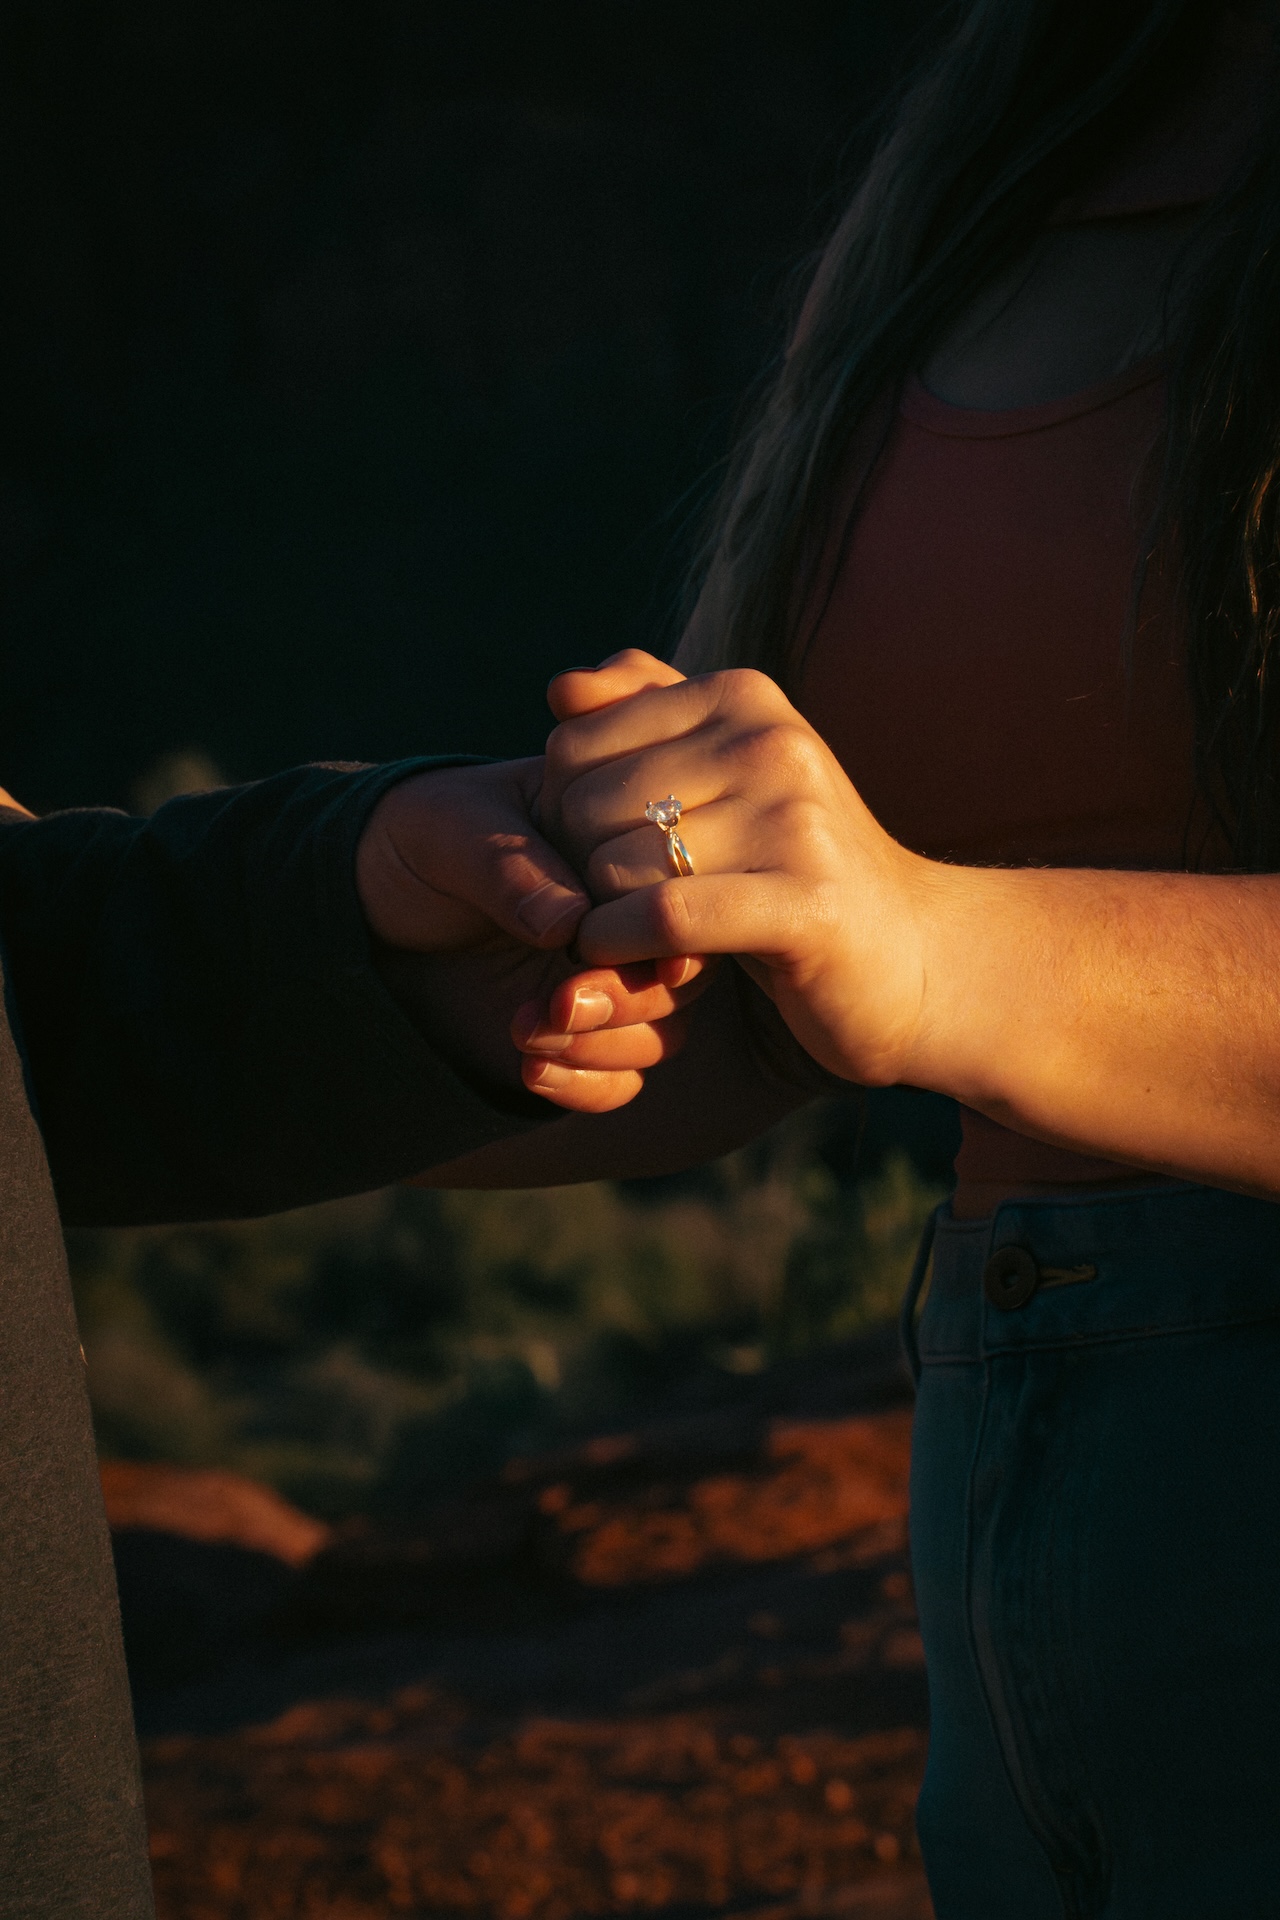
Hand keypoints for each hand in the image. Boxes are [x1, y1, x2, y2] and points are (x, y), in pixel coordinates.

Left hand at [356, 754, 709, 1111]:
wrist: (366, 898)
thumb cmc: (420, 836)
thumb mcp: (452, 829)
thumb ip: (509, 866)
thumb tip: (570, 920)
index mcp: (624, 847)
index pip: (683, 890)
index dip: (670, 930)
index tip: (633, 956)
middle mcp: (631, 920)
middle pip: (685, 973)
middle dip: (632, 999)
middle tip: (562, 1001)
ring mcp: (611, 981)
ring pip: (664, 1033)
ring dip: (605, 1045)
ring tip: (526, 1032)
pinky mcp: (582, 1038)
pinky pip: (620, 1082)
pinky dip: (589, 1088)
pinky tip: (531, 1071)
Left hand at [538, 652, 933, 1086]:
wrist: (912, 956)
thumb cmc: (792, 868)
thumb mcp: (725, 775)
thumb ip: (646, 715)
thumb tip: (562, 688)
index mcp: (743, 696)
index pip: (573, 745)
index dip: (556, 815)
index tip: (587, 858)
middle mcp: (772, 740)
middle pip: (586, 807)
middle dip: (573, 872)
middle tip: (601, 909)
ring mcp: (795, 819)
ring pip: (616, 865)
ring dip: (596, 919)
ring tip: (619, 937)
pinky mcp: (806, 902)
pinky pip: (663, 917)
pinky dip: (618, 944)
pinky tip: (617, 957)